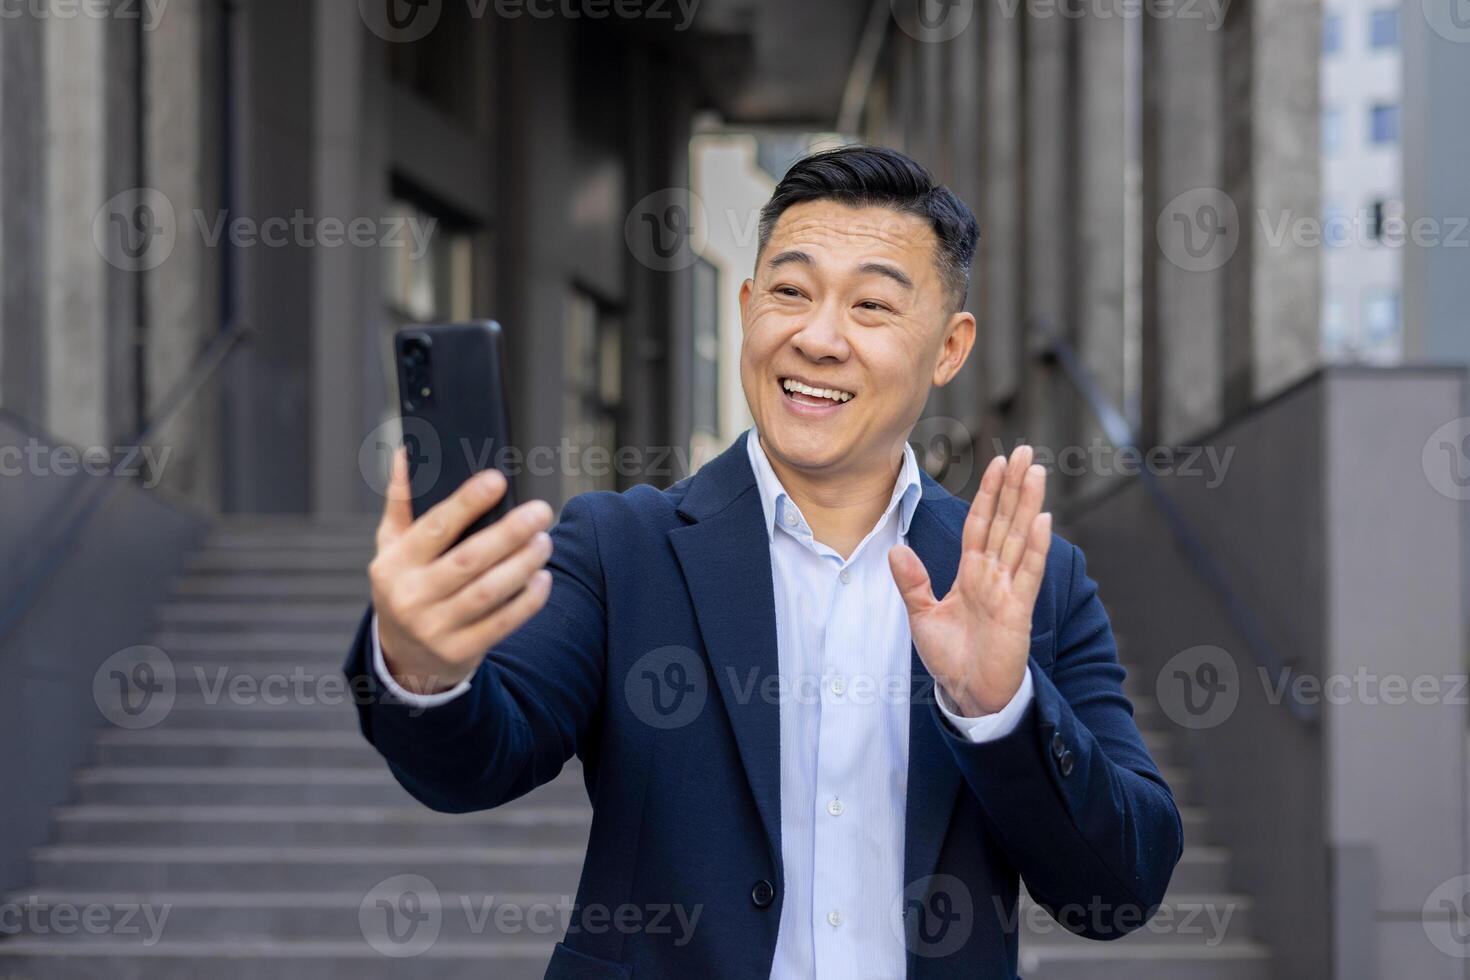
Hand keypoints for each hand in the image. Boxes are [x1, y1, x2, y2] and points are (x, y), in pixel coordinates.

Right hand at [369, 449, 555, 694]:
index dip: (466, 502)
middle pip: (469, 560)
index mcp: (393, 564)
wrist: (404, 658)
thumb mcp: (391, 547)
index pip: (434, 527)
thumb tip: (408, 453)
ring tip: (545, 541)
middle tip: (541, 511)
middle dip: (510, 533)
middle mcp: (410, 597)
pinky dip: (527, 601)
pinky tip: (543, 578)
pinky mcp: (459, 652)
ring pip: (489, 592)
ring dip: (523, 564)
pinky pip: (502, 623)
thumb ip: (400, 502)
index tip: (497, 479)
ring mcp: (434, 628)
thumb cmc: (406, 586)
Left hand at [889, 446, 1051, 715]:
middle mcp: (993, 575)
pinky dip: (1034, 546)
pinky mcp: (1017, 611)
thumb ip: (913, 582)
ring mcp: (1008, 590)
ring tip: (1037, 472)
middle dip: (1014, 486)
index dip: (988, 493)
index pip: (981, 523)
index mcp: (971, 573)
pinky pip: (1026, 573)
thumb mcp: (922, 616)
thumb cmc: (950, 657)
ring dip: (1027, 505)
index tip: (997, 462)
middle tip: (1027, 451)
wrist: (968, 695)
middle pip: (1005, 521)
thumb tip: (895, 549)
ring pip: (1019, 538)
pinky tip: (1042, 519)